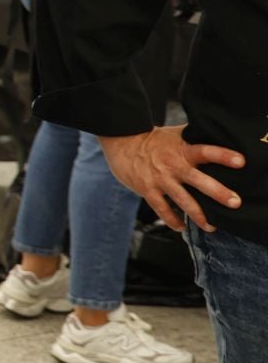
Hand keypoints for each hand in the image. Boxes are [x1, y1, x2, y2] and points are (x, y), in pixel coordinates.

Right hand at [98, 126, 245, 232]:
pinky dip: (171, 219)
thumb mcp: (175, 135)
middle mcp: (173, 165)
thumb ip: (195, 139)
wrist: (122, 142)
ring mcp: (160, 179)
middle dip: (217, 192)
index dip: (223, 156)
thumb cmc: (153, 139)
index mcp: (182, 150)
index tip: (240, 162)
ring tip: (212, 226)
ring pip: (182, 199)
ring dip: (198, 214)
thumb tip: (218, 137)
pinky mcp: (147, 190)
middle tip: (235, 202)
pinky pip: (161, 208)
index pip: (206, 151)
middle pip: (198, 180)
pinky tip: (181, 227)